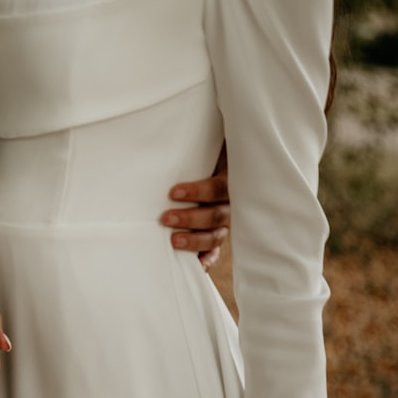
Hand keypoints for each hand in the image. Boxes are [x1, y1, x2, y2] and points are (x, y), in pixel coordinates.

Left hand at [161, 144, 230, 271]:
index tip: (174, 192)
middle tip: (165, 219)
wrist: (222, 161)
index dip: (199, 192)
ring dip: (194, 240)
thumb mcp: (210, 144)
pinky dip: (206, 260)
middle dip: (190, 219)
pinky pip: (215, 251)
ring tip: (173, 241)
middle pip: (216, 216)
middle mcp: (232, 202)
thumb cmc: (208, 152)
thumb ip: (197, 142)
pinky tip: (196, 267)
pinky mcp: (218, 234)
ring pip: (215, 235)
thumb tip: (169, 131)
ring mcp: (226, 221)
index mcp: (232, 178)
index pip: (219, 188)